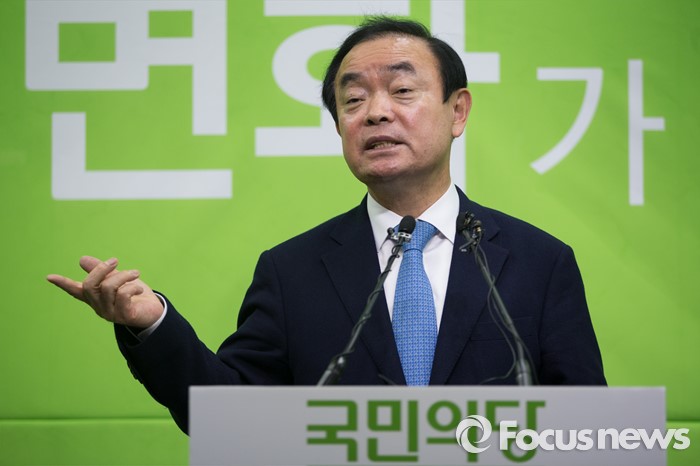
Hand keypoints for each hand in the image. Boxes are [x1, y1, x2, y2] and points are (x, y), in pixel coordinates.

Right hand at [47, 256, 163, 328]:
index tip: (49, 276)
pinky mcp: (124, 316)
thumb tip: (81, 259)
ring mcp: (110, 313)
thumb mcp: (118, 279)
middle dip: (101, 269)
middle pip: (90, 285)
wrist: (154, 312)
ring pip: (109, 287)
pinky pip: (123, 295)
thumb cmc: (135, 295)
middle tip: (115, 260)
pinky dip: (132, 287)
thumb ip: (102, 271)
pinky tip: (139, 289)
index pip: (75, 291)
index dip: (63, 284)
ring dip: (124, 275)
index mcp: (95, 298)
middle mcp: (99, 307)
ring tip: (136, 273)